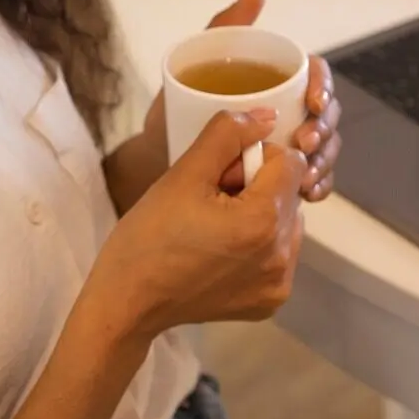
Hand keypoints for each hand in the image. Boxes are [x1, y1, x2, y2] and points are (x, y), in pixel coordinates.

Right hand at [90, 108, 307, 337]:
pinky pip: (279, 254)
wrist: (128, 302)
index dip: (254, 158)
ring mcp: (279, 283)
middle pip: (289, 193)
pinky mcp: (270, 301)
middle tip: (210, 203)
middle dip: (256, 187)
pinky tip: (221, 253)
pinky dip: (258, 246)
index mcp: (265, 221)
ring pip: (287, 222)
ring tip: (214, 229)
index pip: (290, 161)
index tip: (219, 176)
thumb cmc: (148, 236)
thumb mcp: (183, 174)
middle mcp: (283, 255)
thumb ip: (227, 135)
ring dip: (260, 215)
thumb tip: (267, 116)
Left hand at [150, 0, 341, 201]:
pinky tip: (309, 195)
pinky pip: (314, 179)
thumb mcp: (195, 61)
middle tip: (303, 144)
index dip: (323, 86)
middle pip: (327, 114)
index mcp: (279, 79)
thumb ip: (226, 26)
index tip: (312, 104)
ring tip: (306, 179)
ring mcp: (290, 142)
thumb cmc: (176, 105)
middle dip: (324, 130)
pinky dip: (318, 186)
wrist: (155, 157)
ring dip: (324, 161)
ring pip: (326, 148)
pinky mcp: (285, 175)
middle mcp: (291, 109)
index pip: (316, 75)